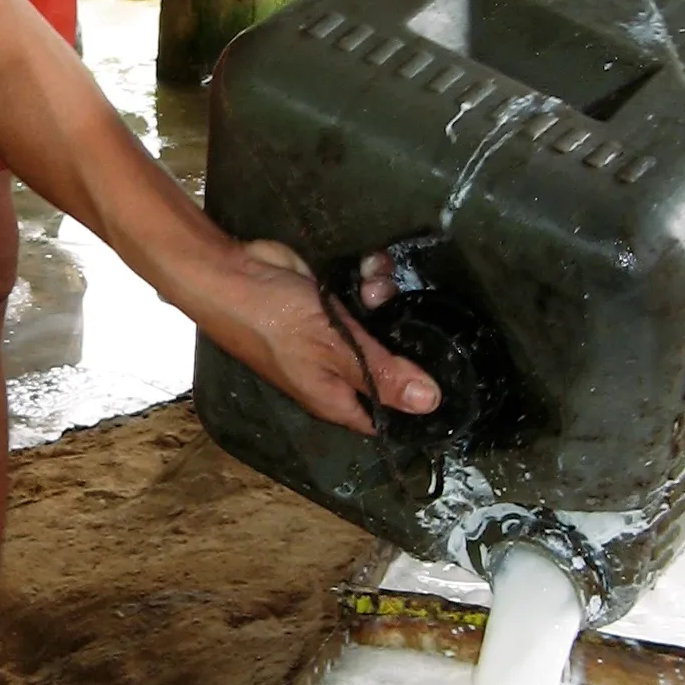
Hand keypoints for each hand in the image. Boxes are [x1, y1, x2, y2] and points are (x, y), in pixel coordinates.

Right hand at [199, 240, 437, 436]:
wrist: (231, 271)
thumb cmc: (274, 321)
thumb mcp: (333, 349)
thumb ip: (383, 375)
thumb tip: (430, 403)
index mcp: (336, 397)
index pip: (387, 417)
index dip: (416, 406)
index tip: (453, 383)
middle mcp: (338, 370)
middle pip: (391, 364)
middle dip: (405, 337)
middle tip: (412, 317)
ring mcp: (335, 335)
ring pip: (382, 323)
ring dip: (385, 298)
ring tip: (374, 282)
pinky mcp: (332, 302)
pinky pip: (367, 295)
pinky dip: (370, 280)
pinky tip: (368, 266)